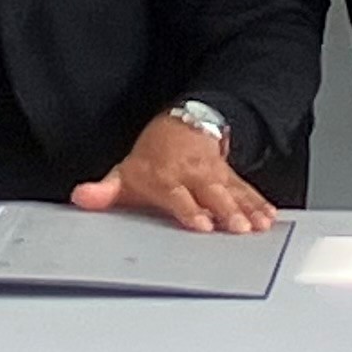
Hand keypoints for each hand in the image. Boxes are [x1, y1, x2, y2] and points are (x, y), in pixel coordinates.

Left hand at [70, 112, 275, 234]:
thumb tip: (82, 197)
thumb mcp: (125, 172)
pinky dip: (260, 203)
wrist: (182, 123)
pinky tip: (269, 217)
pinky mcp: (230, 177)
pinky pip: (247, 190)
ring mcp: (215, 176)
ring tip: (259, 225)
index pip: (179, 196)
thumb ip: (105, 191)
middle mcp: (194, 176)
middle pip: (213, 194)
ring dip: (247, 209)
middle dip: (227, 212)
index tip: (201, 225)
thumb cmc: (152, 158)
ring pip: (234, 193)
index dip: (190, 210)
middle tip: (237, 228)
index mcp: (166, 178)